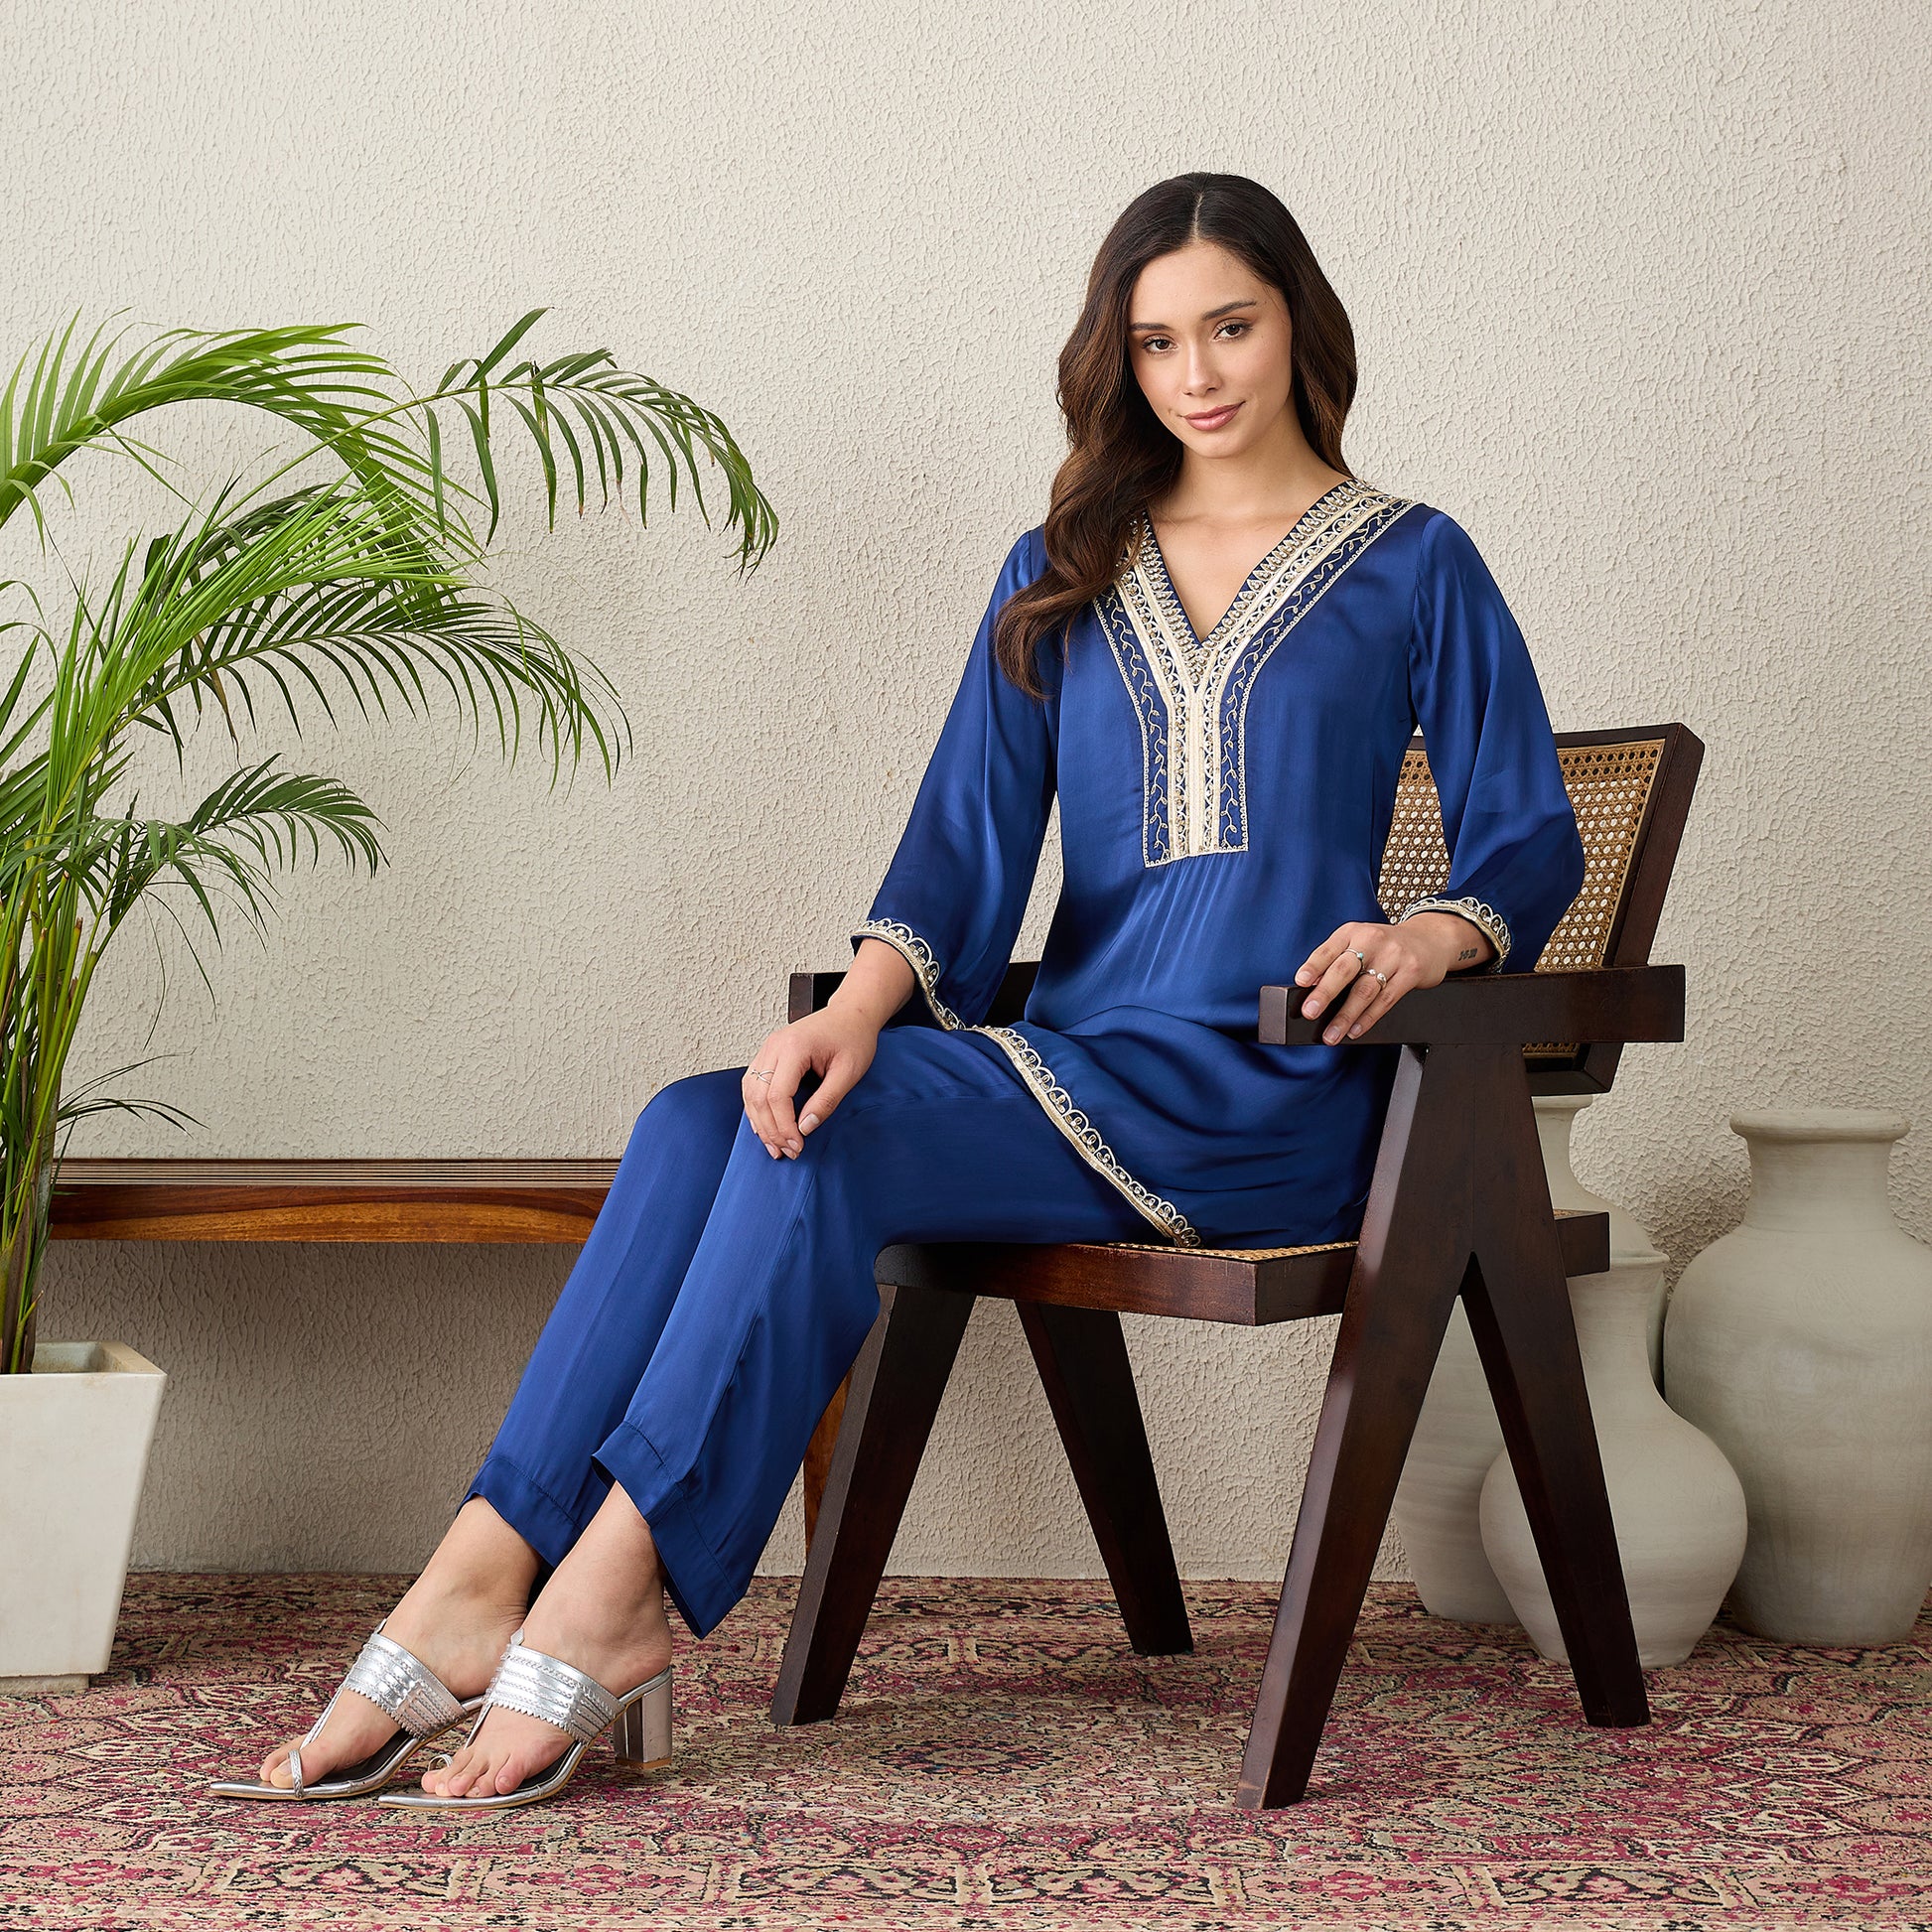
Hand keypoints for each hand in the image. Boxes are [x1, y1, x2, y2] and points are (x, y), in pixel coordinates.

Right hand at [740, 937, 914, 1157]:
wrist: (851, 1014)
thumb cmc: (853, 1037)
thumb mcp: (848, 1072)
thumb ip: (826, 1101)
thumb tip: (805, 1128)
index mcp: (794, 1047)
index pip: (777, 1096)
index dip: (784, 1126)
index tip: (798, 1145)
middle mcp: (774, 1046)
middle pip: (758, 1097)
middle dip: (771, 1129)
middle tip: (787, 1152)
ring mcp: (767, 1049)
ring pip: (750, 1093)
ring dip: (760, 1122)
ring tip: (775, 1146)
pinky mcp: (768, 1054)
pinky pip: (752, 1085)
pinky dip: (756, 1108)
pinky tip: (765, 1126)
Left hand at [1292, 912, 1493, 1043]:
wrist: (1430, 939)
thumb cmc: (1386, 946)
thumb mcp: (1359, 943)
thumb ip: (1337, 960)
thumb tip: (1311, 988)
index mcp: (1352, 932)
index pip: (1328, 950)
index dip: (1313, 966)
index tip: (1301, 982)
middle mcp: (1371, 940)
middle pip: (1345, 969)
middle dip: (1325, 993)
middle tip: (1310, 1012)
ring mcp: (1393, 956)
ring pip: (1365, 990)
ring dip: (1345, 1015)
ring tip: (1331, 1034)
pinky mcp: (1410, 972)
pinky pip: (1386, 1000)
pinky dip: (1368, 1018)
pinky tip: (1355, 1029)